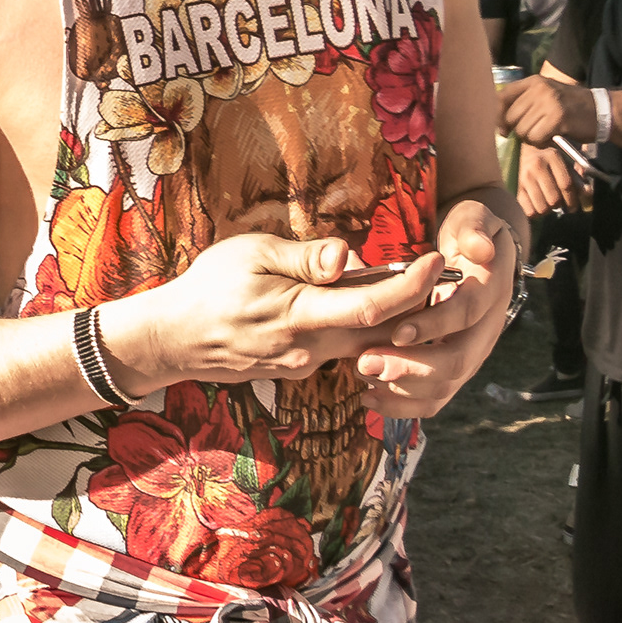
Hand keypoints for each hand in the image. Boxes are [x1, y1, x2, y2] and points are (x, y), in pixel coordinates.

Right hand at [105, 233, 441, 398]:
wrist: (174, 341)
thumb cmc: (207, 287)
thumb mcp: (249, 253)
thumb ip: (303, 257)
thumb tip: (348, 256)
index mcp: (300, 315)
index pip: (372, 307)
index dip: (411, 286)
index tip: (437, 260)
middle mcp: (311, 349)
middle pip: (382, 331)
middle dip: (419, 304)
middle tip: (448, 273)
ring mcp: (307, 365)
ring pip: (366, 342)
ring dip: (394, 316)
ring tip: (415, 284)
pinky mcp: (302, 369)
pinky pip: (344, 348)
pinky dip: (364, 327)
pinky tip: (365, 304)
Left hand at [355, 210, 512, 420]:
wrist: (483, 248)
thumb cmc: (470, 230)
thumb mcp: (474, 219)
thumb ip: (476, 230)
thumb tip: (479, 248)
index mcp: (489, 291)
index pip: (467, 314)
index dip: (435, 324)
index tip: (398, 330)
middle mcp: (485, 328)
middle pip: (458, 361)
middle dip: (413, 368)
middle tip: (366, 364)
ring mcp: (471, 350)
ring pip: (447, 385)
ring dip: (405, 390)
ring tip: (364, 382)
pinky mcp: (454, 364)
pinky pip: (436, 396)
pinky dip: (405, 404)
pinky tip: (370, 401)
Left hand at [496, 76, 581, 145]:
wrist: (602, 110)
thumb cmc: (570, 106)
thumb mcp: (546, 95)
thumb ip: (523, 103)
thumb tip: (499, 126)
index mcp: (533, 81)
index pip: (502, 96)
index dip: (497, 116)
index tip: (503, 129)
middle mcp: (539, 89)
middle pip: (510, 117)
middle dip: (519, 130)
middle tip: (534, 132)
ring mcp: (549, 103)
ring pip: (522, 130)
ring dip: (532, 138)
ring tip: (545, 134)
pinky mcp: (558, 118)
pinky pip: (536, 138)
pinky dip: (541, 143)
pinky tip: (551, 138)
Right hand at [516, 143, 591, 221]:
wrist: (520, 151)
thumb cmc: (547, 159)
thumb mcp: (562, 161)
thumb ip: (576, 176)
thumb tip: (588, 193)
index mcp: (553, 157)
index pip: (566, 184)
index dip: (573, 200)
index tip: (573, 207)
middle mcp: (537, 166)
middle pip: (554, 199)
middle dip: (559, 205)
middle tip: (559, 204)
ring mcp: (524, 177)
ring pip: (542, 207)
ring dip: (547, 210)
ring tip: (547, 204)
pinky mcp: (515, 188)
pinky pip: (529, 211)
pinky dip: (535, 213)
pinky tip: (536, 206)